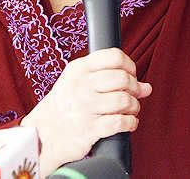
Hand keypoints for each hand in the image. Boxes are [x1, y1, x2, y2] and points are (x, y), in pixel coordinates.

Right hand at [21, 47, 151, 175]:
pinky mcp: (89, 129)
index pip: (113, 56)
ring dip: (134, 106)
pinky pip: (120, 123)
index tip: (131, 74)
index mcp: (79, 68)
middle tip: (134, 94)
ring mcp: (84, 107)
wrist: (42, 133)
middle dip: (135, 87)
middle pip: (122, 78)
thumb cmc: (64, 105)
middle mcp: (81, 85)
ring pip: (124, 100)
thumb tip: (146, 86)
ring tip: (131, 109)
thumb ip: (108, 78)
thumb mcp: (77, 81)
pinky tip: (128, 123)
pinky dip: (130, 123)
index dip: (129, 65)